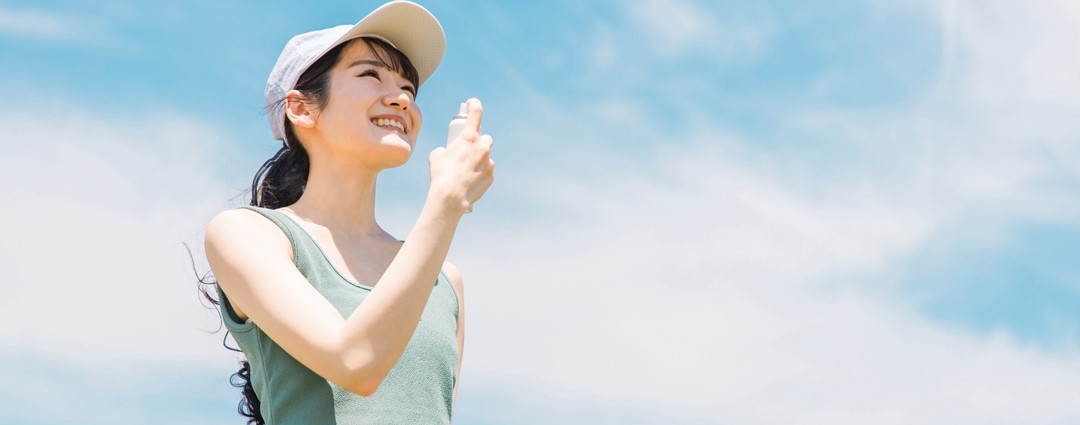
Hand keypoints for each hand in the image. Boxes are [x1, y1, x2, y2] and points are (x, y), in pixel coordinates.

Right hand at [428, 98, 494, 212]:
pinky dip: (479, 173)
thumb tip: (446, 151)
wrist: (451, 197)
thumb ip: (443, 149)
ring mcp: (488, 162)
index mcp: (468, 138)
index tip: (472, 103)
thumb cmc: (441, 175)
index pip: (476, 113)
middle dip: (478, 142)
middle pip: (485, 138)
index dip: (474, 104)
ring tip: (464, 171)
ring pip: (486, 156)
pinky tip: (469, 181)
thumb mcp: (436, 156)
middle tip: (467, 150)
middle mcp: (482, 147)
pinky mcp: (491, 176)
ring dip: (478, 160)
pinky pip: (486, 171)